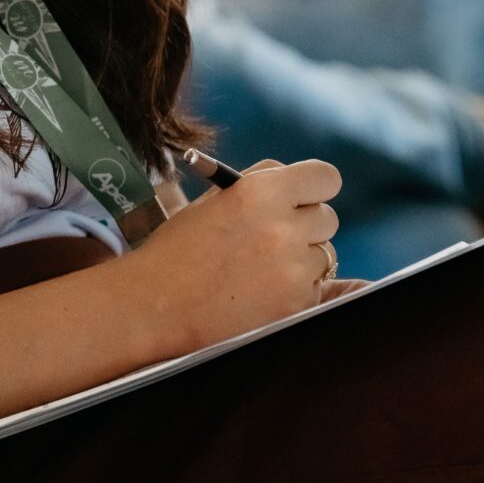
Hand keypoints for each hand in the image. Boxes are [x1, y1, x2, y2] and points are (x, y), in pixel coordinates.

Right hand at [141, 157, 345, 357]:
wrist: (155, 305)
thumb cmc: (178, 249)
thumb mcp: (214, 201)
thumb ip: (259, 186)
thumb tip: (295, 185)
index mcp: (261, 191)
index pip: (326, 178)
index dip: (315, 188)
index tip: (304, 199)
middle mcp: (284, 226)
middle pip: (328, 217)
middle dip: (306, 226)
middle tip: (273, 239)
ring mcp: (294, 268)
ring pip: (323, 254)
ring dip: (301, 260)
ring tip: (260, 270)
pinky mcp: (297, 304)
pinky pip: (315, 288)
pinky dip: (295, 290)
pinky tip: (260, 293)